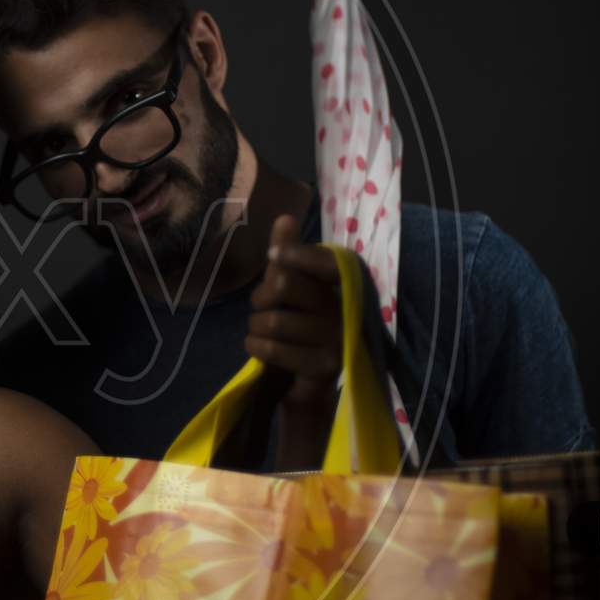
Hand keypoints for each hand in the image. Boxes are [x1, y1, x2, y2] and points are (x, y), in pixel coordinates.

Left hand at [245, 213, 342, 467]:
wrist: (304, 383)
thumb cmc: (297, 326)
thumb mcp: (289, 288)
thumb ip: (288, 252)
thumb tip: (285, 216)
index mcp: (341, 285)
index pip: (324, 261)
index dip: (297, 255)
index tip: (274, 257)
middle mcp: (345, 309)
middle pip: (287, 286)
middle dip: (261, 297)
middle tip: (261, 307)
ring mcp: (338, 338)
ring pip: (275, 321)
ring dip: (255, 327)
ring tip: (259, 331)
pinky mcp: (324, 366)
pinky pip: (274, 349)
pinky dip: (256, 346)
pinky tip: (257, 346)